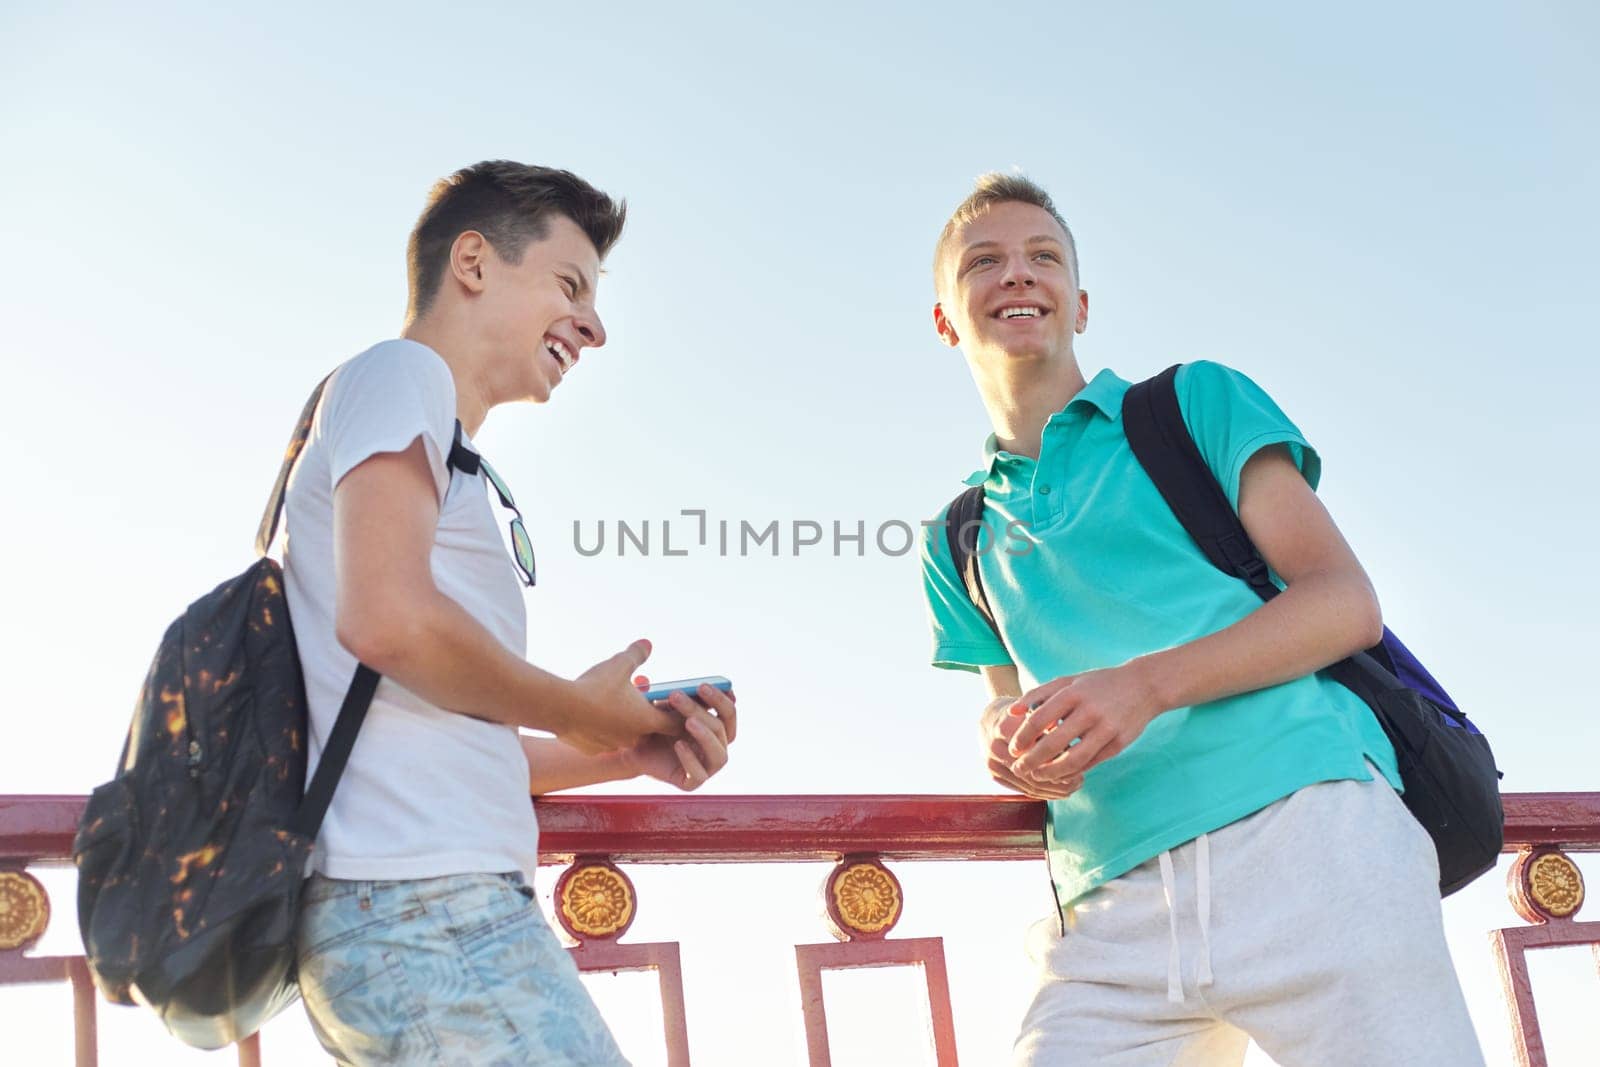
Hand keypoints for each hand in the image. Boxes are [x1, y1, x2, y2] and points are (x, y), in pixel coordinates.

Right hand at [562, 641, 681, 754]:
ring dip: (622, 723)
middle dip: (643, 714)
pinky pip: (603, 741)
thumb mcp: (620, 664)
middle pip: (648, 729)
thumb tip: (647, 644)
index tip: (668, 704)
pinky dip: (601, 730)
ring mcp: (613, 746)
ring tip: (611, 703)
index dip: (674, 714)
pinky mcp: (593, 750)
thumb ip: (636, 655)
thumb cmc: (596, 686)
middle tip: (635, 697)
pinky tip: (592, 716)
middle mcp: (634, 738)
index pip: (674, 724)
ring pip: (624, 735)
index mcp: (647, 719)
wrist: (560, 706)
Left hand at [622, 676, 737, 790]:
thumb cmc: (653, 725)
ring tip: (689, 722)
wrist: (633, 750)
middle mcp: (716, 746)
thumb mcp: (663, 707)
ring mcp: (707, 767)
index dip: (722, 698)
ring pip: (719, 754)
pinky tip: (678, 745)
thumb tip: (673, 683)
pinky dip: (690, 759)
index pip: (729, 712)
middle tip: (679, 696)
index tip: (704, 685)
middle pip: (723, 729)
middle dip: (703, 711)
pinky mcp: (692, 783)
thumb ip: (673, 694)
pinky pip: (699, 774)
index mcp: (716, 726)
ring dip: (706, 736)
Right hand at [979, 696, 1083, 798]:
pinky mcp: (994, 775)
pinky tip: (1061, 790)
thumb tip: (1071, 750)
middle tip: (1081, 779)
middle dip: (1059, 778)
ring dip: (1054, 789)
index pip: (1036, 751)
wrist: (994, 717)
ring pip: (1029, 785)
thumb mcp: (1039, 710)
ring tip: (1074, 786)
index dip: (1060, 758)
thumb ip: (1052, 726)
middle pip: (1032, 772)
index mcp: (1005, 727)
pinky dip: (1044, 792)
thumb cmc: (1024, 711)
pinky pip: (1022, 790)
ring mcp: (992, 763)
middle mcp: (994, 747)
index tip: (1080, 759)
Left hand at [1007, 665, 1163, 783]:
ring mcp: (1106, 729)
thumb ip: (1038, 694)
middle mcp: (1089, 711)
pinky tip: (1060, 774)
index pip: (1038, 720)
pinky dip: (1072, 772)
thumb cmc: (1098, 684)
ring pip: (1073, 760)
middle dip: (1031, 761)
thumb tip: (1011, 712)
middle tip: (1019, 769)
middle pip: (1052, 743)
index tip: (1013, 750)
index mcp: (1072, 694)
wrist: (1143, 686)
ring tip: (1037, 776)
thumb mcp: (1068, 681)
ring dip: (1051, 773)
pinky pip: (1090, 763)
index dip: (1022, 738)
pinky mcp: (1118, 744)